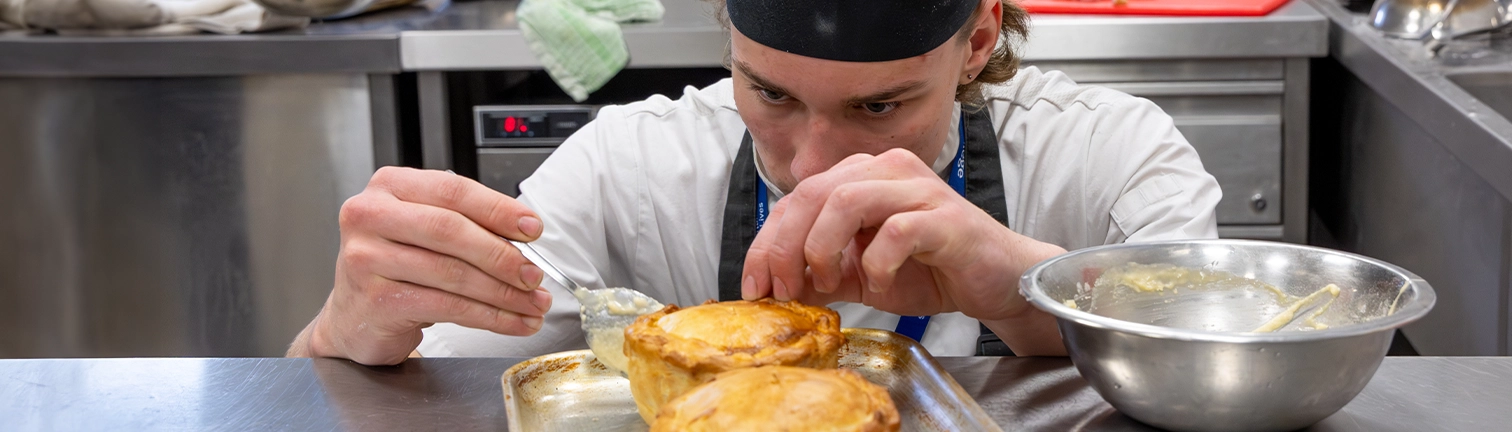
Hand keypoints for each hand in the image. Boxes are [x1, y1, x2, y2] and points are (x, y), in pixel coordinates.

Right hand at [291, 167, 551, 364]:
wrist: (354, 317)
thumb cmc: (395, 267)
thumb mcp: (425, 231)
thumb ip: (468, 223)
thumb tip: (525, 233)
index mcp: (388, 186)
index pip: (453, 190)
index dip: (498, 209)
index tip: (533, 228)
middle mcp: (370, 216)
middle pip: (451, 230)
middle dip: (502, 255)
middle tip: (534, 274)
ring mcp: (366, 259)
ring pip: (452, 273)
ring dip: (503, 293)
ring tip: (532, 304)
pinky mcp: (376, 300)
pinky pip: (446, 307)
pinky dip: (488, 317)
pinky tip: (511, 321)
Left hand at [740, 149, 1065, 352]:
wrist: (996, 281)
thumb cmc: (931, 270)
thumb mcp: (860, 274)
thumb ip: (820, 272)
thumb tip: (772, 286)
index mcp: (862, 176)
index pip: (796, 198)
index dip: (765, 243)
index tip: (755, 287)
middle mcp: (887, 170)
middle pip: (812, 193)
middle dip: (784, 247)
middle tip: (783, 291)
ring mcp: (917, 189)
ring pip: (846, 200)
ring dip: (823, 248)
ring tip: (828, 285)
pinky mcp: (945, 218)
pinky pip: (895, 231)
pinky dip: (876, 264)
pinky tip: (880, 286)